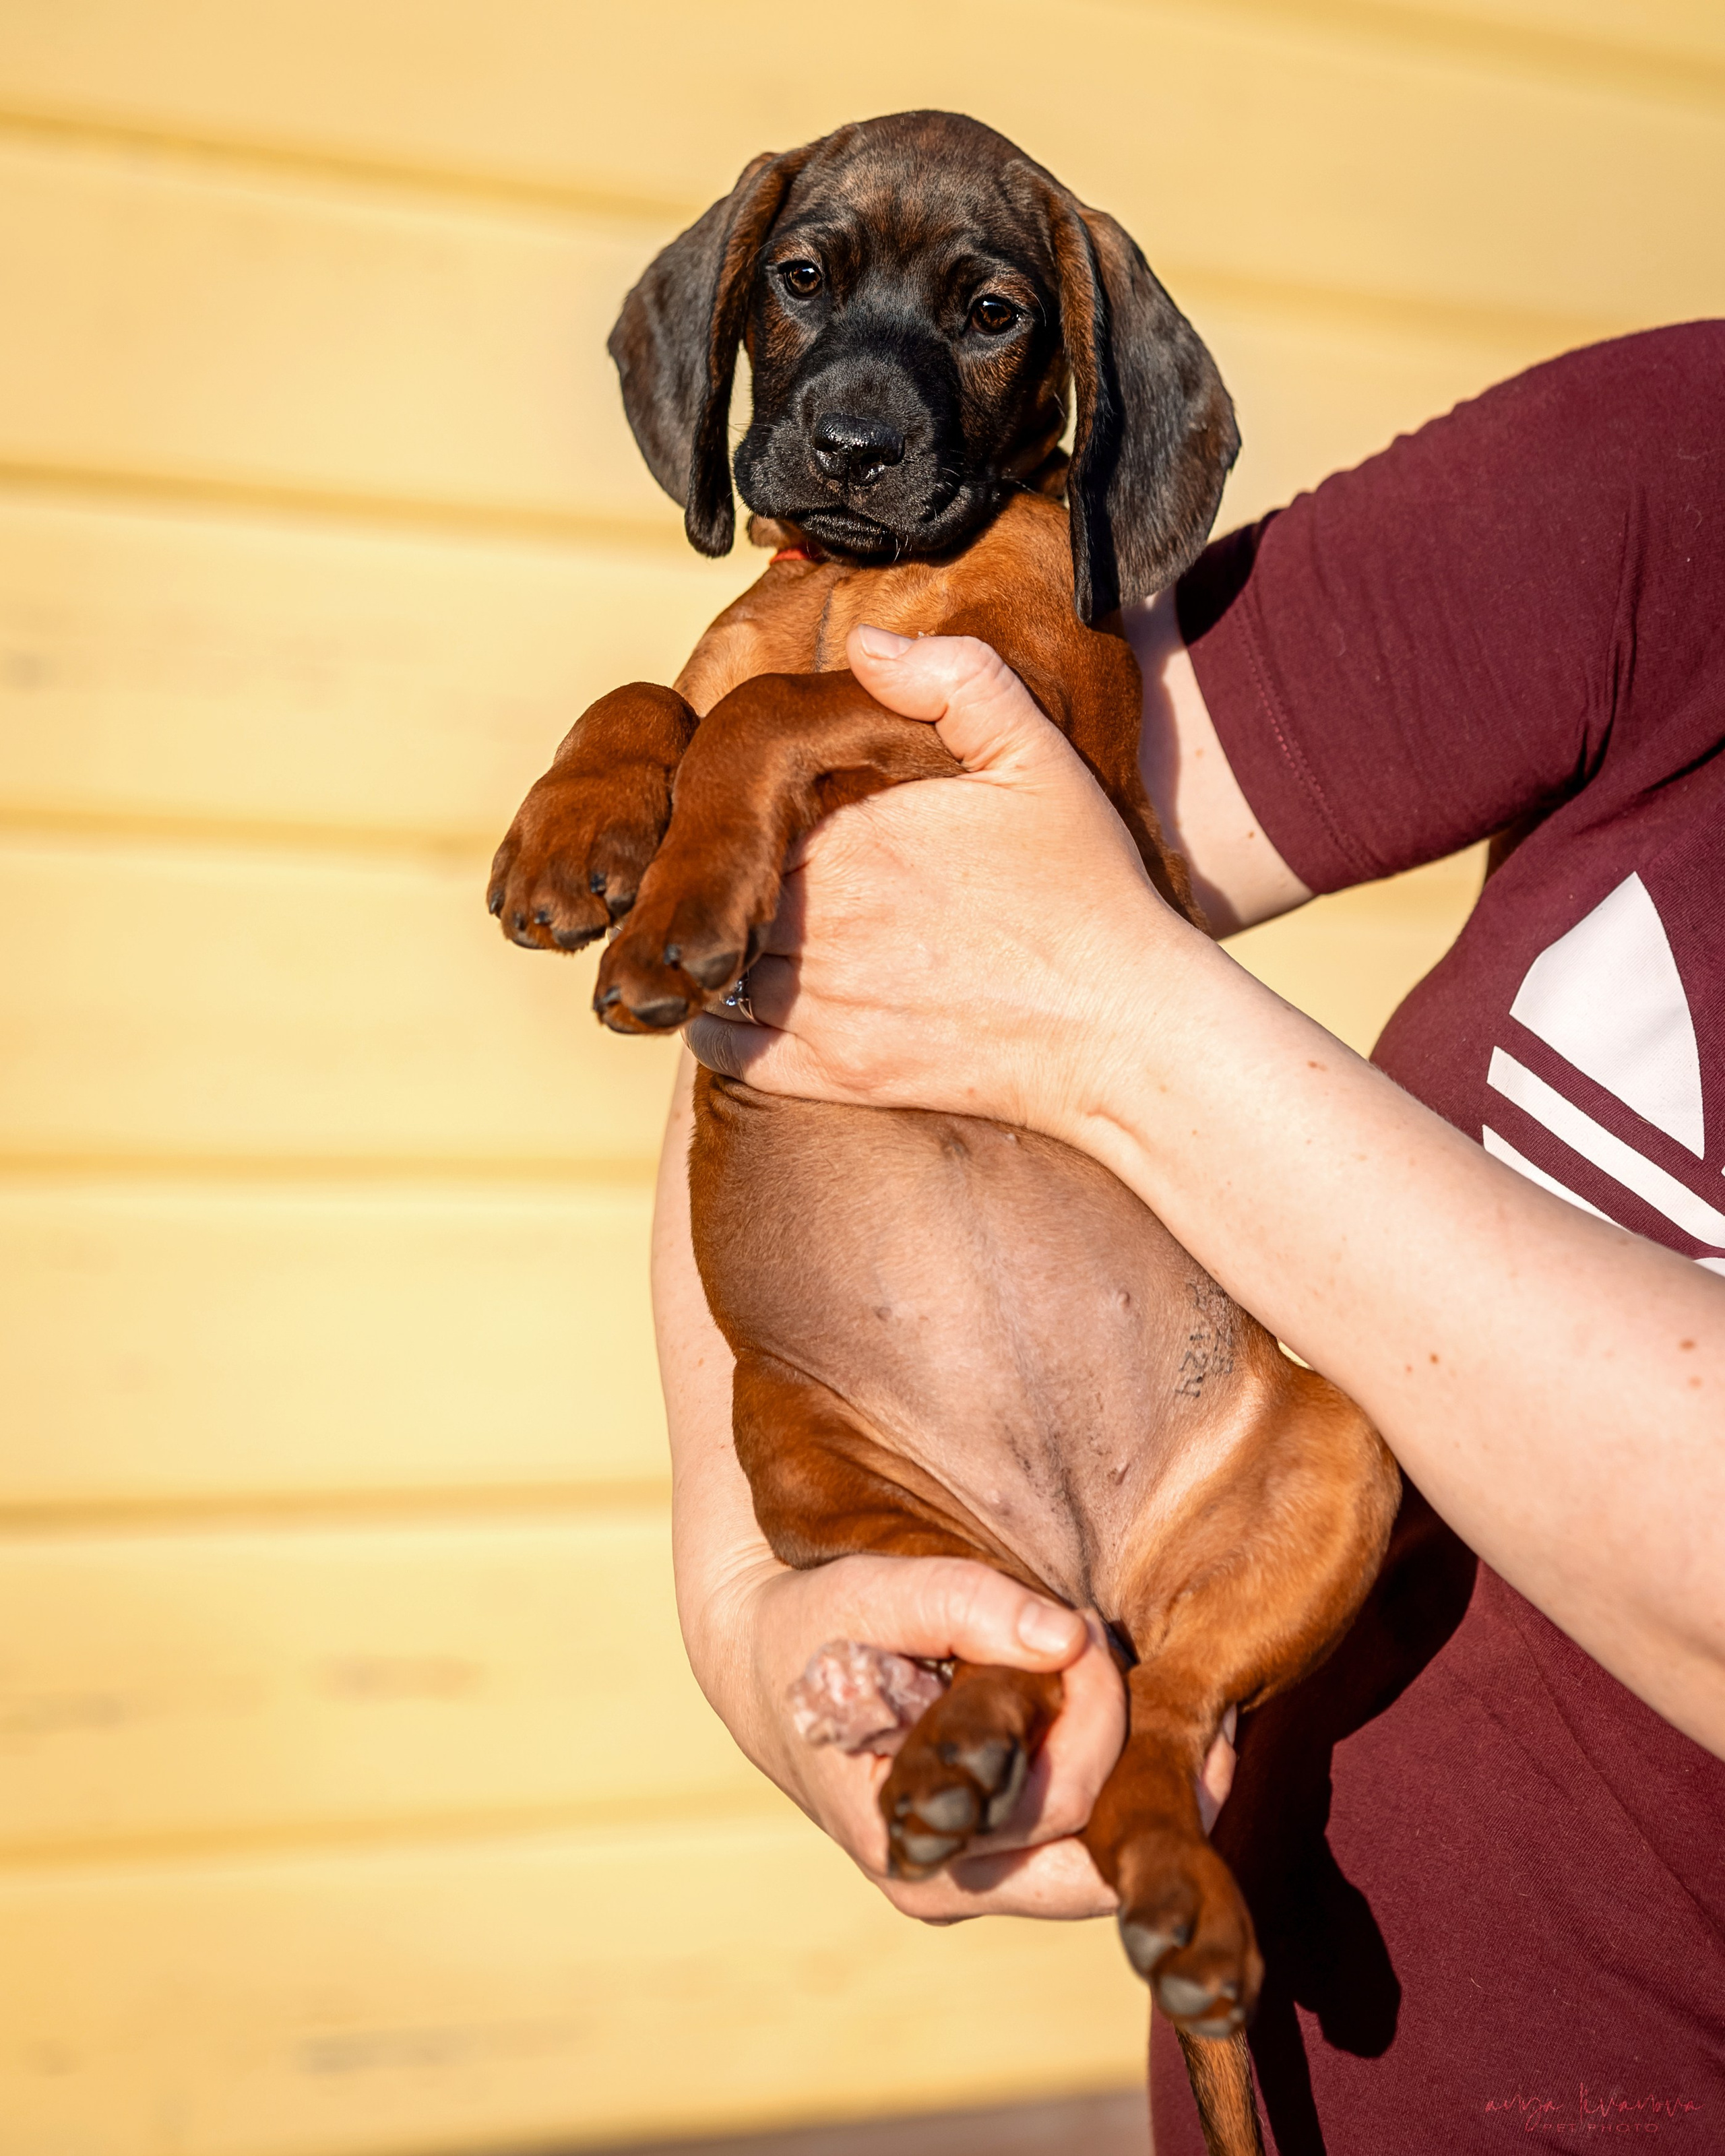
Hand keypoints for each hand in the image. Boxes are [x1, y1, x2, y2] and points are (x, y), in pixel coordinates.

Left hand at [684, 625, 1205, 1147]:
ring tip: (746, 933)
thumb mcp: (1038, 757)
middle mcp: (817, 920)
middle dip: (726, 878)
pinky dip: (719, 1025)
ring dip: (720, 948)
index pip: (738, 811)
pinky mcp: (830, 1075)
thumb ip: (954, 679)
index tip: (776, 814)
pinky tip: (751, 1001)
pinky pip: (723, 1047)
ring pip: (711, 964)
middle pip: (717, 888)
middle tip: (757, 876)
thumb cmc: (1085, 889)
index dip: (748, 810)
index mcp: (847, 835)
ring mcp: (818, 1004)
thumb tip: (863, 641)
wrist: (1122, 1028)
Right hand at [691, 1546, 1128, 1919]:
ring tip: (1074, 1656)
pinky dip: (1084, 1765)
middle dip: (1108, 1726)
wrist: (759, 1657)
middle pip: (1091, 1837)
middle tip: (1082, 1629)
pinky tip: (1070, 1696)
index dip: (1098, 1710)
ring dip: (1101, 1749)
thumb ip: (969, 1605)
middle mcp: (941, 1886)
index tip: (1080, 1622)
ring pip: (1088, 1843)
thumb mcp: (874, 1594)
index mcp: (914, 1844)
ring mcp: (961, 1881)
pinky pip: (1065, 1835)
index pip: (1065, 1799)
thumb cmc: (814, 1624)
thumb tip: (1071, 1638)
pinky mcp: (978, 1857)